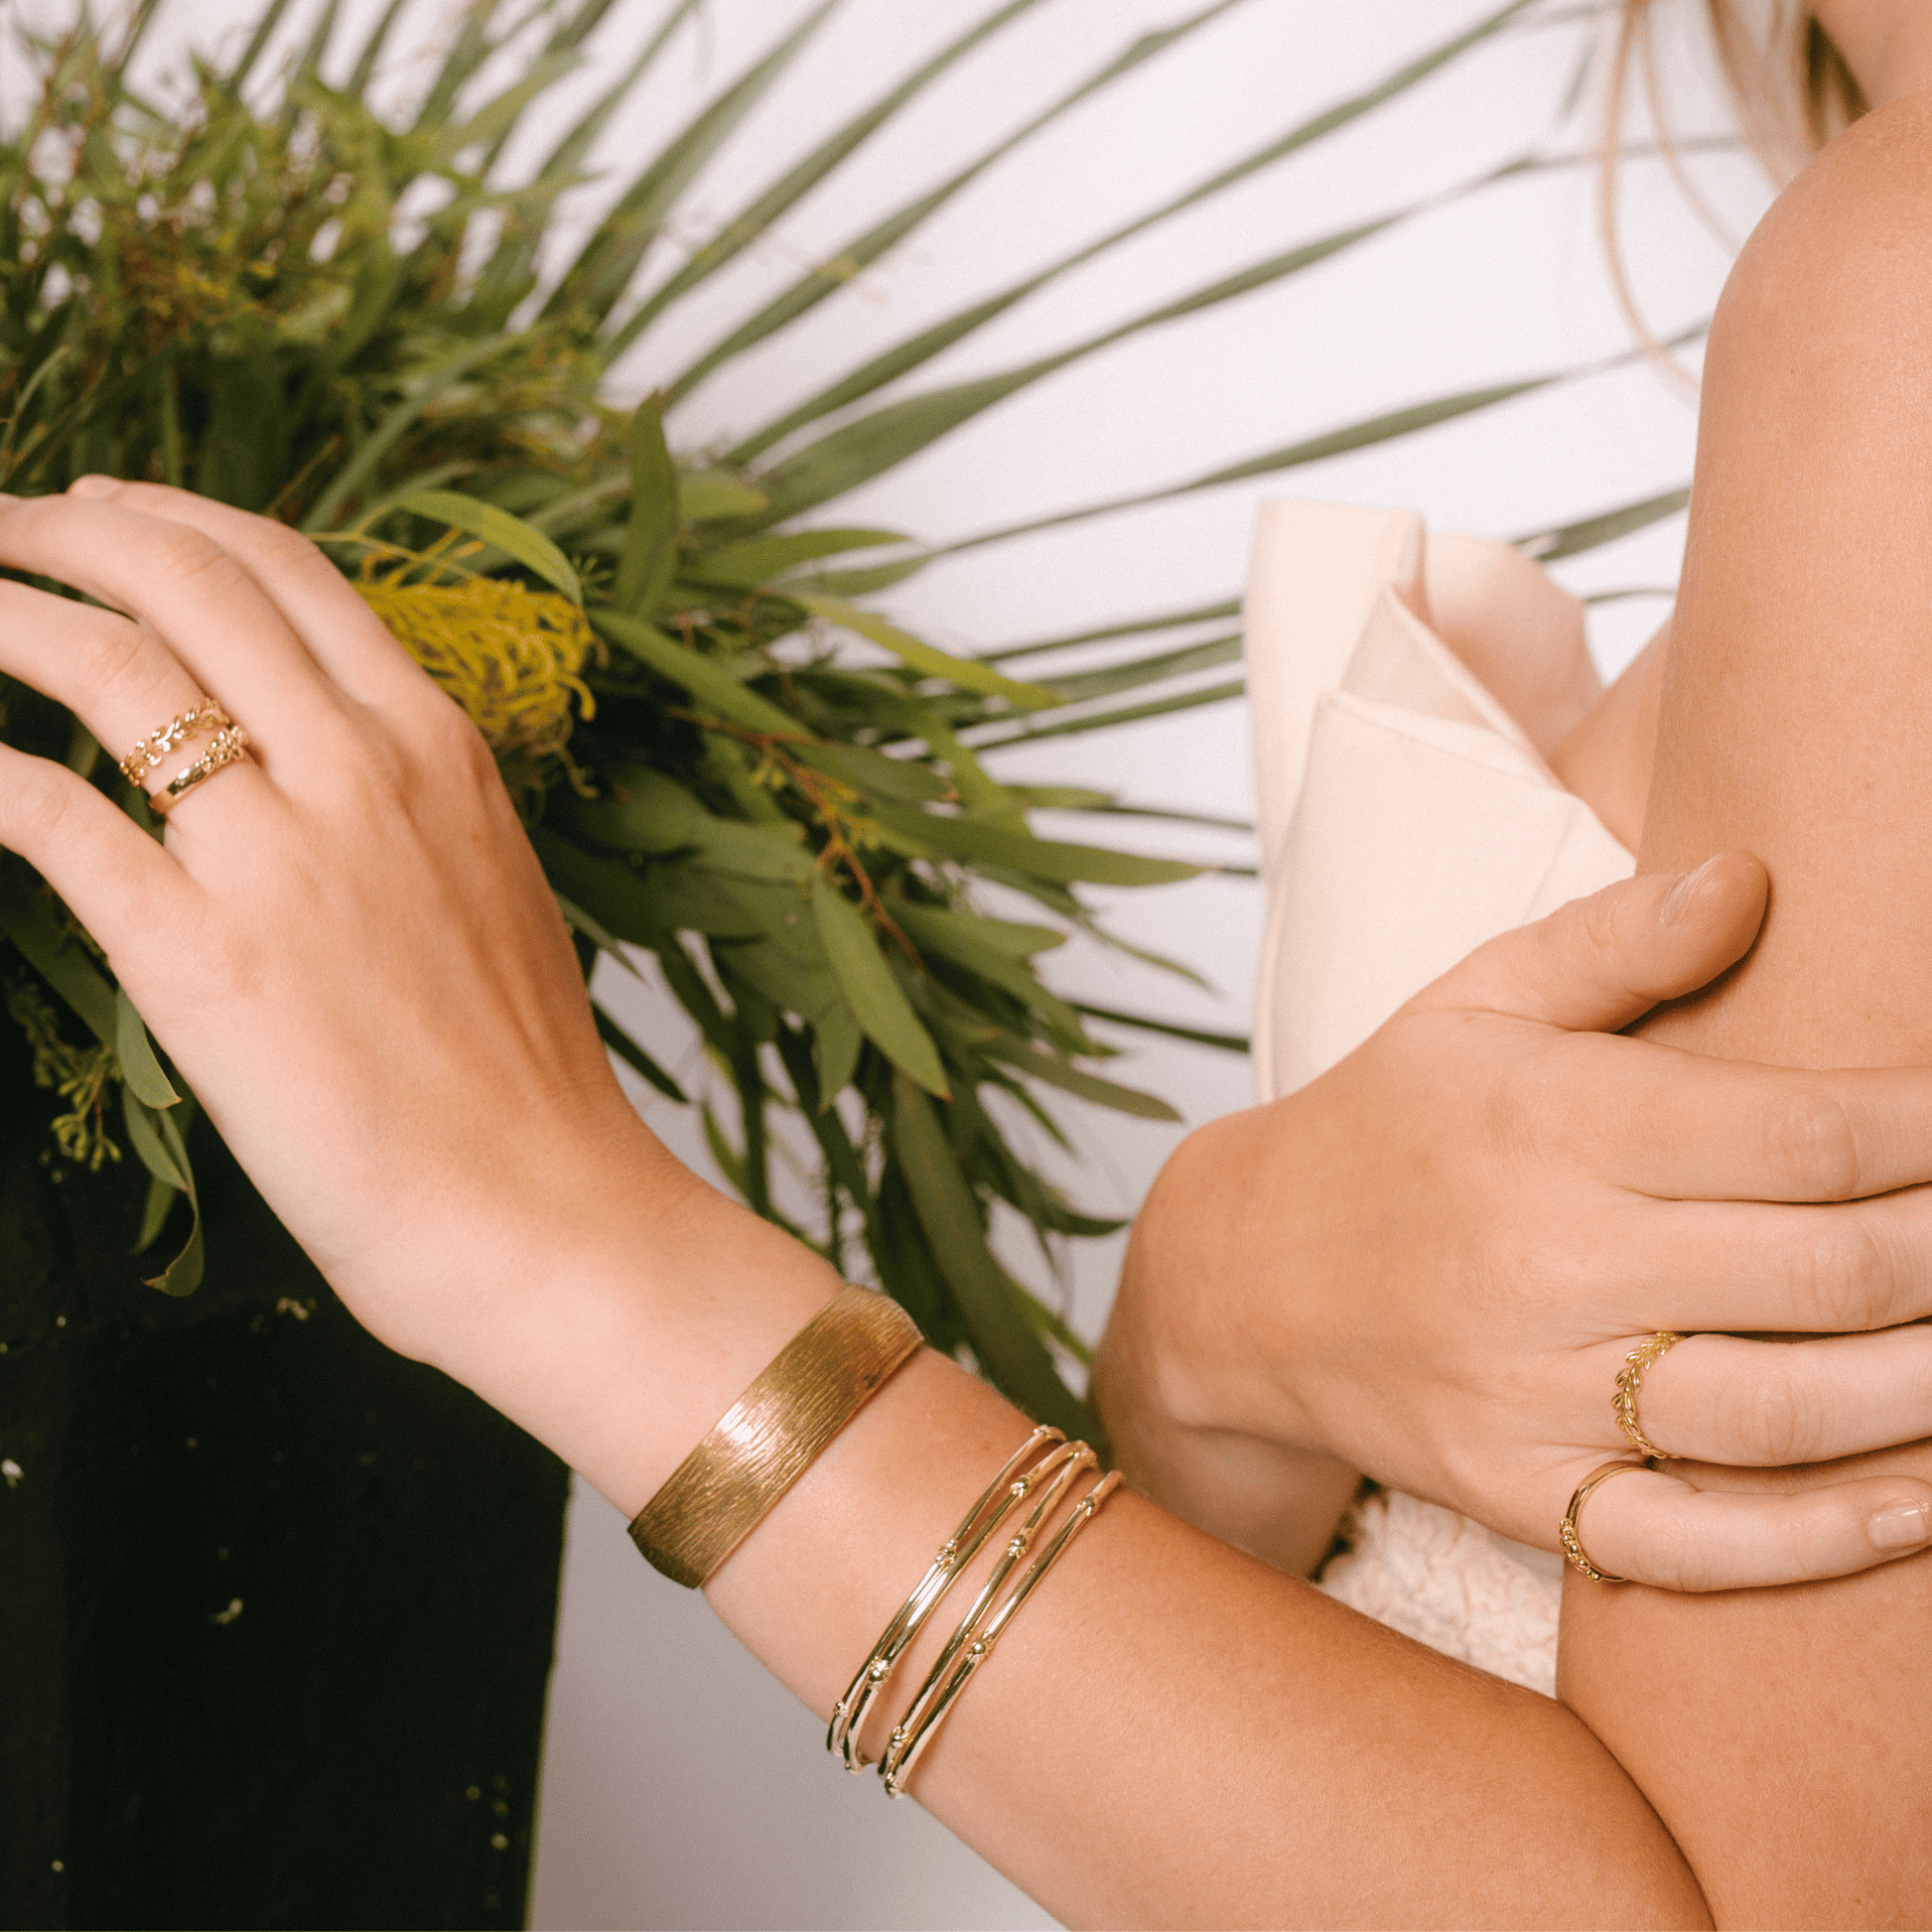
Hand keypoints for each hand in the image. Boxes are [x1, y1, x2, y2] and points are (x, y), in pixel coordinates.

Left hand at [0, 480, 693, 1367]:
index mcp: (438, 748)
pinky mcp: (198, 953)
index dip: (169, 514)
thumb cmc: (522, 1081)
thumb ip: (409, 807)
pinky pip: (45, 814)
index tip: (99, 505)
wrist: (543, 1211)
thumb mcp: (489, 893)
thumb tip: (325, 769)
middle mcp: (361, 766)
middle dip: (58, 527)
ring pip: (101, 663)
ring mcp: (280, 853)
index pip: (288, 568)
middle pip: (183, 575)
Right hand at [1096, 853, 1931, 1589]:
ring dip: (1928, 1386)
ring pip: (1785, 1412)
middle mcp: (1544, 1259)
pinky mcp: (1518, 1488)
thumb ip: (1616, 940)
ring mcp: (1529, 1390)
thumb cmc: (1384, 1124)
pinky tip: (1919, 1498)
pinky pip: (1693, 1540)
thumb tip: (1755, 876)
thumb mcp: (1473, 999)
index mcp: (1547, 1121)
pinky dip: (1823, 1537)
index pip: (1801, 1132)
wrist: (1237, 1278)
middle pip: (1827, 1270)